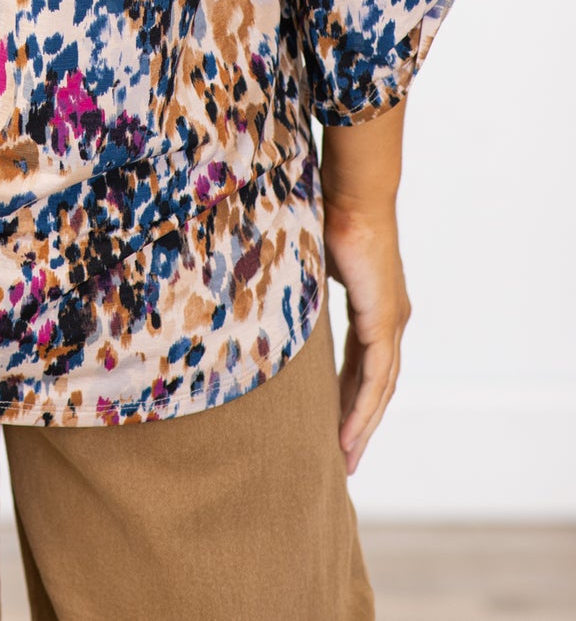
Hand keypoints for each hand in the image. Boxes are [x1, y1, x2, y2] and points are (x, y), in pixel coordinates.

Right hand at [322, 197, 411, 473]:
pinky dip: (363, 409)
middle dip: (360, 421)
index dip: (351, 394)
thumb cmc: (329, 211)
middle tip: (344, 457)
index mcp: (375, 305)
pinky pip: (376, 378)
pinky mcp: (385, 322)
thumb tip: (258, 287)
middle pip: (376, 383)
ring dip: (362, 425)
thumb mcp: (309, 261)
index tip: (336, 422)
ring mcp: (392, 322)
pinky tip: (349, 434)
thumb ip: (298, 284)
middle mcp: (390, 319)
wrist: (353, 192)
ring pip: (380, 388)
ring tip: (345, 457)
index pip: (365, 362)